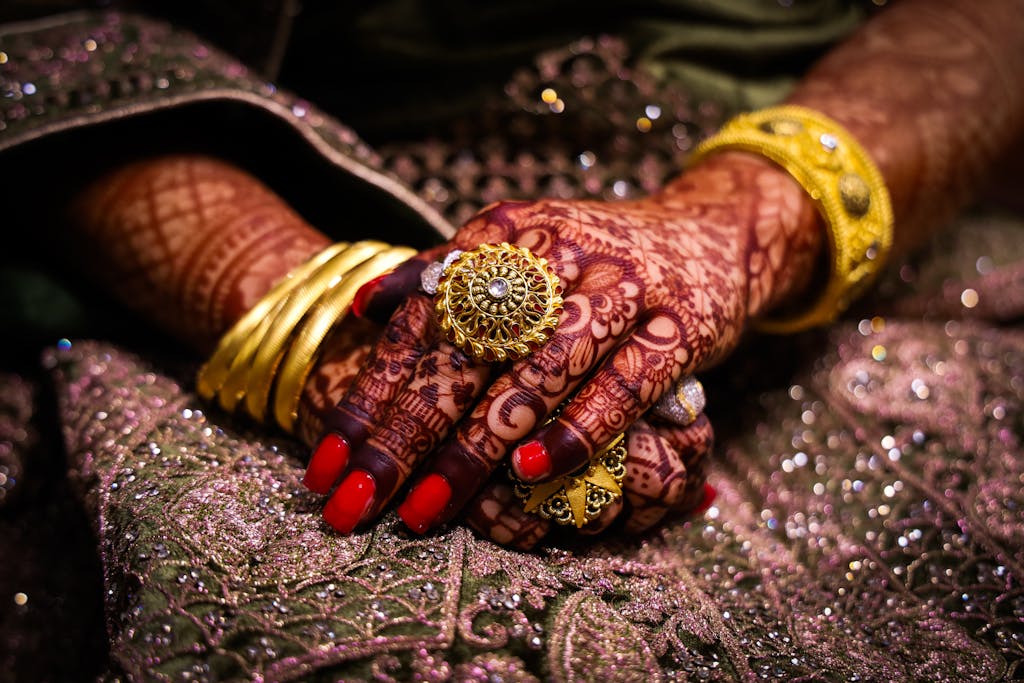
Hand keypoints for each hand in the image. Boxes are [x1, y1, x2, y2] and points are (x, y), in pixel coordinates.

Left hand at [305, 152, 820, 536]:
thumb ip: (441, 271)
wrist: (710, 234)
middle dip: (405, 436)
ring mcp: (622, 286)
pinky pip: (624, 384)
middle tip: (357, 504)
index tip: (327, 466)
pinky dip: (578, 429)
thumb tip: (360, 307)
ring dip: (480, 443)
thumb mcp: (516, 247)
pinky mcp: (680, 326)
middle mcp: (558, 252)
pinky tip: (531, 473)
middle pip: (466, 350)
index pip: (421, 321)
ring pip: (539, 369)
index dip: (369, 396)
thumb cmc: (594, 258)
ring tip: (430, 506)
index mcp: (506, 234)